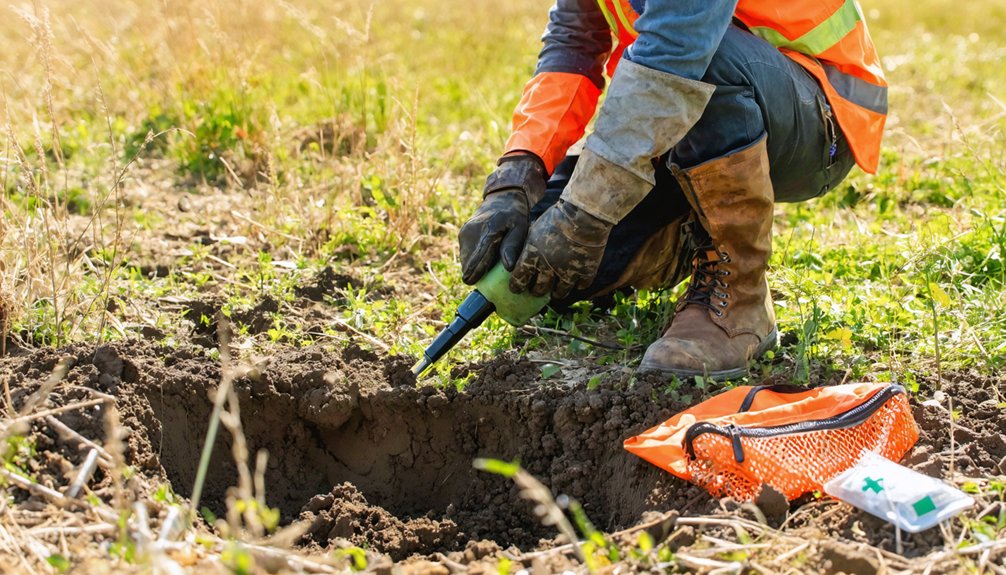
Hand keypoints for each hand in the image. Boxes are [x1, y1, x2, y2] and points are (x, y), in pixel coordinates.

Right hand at [458, 154, 546, 283]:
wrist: (502, 200)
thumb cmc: (515, 217)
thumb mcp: (520, 229)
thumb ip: (513, 246)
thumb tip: (508, 266)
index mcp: (488, 230)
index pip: (479, 256)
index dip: (476, 272)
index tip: (472, 283)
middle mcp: (472, 231)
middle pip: (469, 262)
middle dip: (477, 272)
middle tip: (489, 275)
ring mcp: (464, 232)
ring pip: (465, 260)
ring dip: (475, 266)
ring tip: (490, 262)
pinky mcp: (461, 235)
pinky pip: (465, 255)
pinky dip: (473, 259)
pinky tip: (485, 255)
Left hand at [510, 199, 611, 298]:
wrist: (583, 215)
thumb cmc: (557, 217)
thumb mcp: (535, 229)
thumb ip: (531, 245)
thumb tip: (527, 253)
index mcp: (532, 256)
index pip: (519, 278)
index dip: (516, 285)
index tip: (516, 289)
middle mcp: (548, 268)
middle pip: (539, 289)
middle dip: (536, 291)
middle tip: (537, 291)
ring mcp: (568, 272)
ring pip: (560, 292)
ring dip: (557, 293)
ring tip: (556, 294)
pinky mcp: (586, 272)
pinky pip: (581, 286)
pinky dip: (578, 285)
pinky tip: (577, 284)